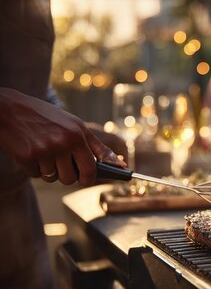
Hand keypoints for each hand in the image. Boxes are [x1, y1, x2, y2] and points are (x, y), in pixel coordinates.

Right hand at [0, 87, 126, 184]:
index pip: (91, 167)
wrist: (7, 108)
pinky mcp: (27, 158)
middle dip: (68, 175)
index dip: (90, 178)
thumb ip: (96, 146)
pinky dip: (35, 168)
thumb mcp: (74, 124)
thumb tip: (121, 164)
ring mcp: (44, 152)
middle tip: (61, 163)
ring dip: (50, 171)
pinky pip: (37, 175)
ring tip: (45, 152)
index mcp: (77, 135)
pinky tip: (31, 151)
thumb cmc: (45, 116)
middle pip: (71, 178)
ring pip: (53, 178)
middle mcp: (63, 143)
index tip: (88, 179)